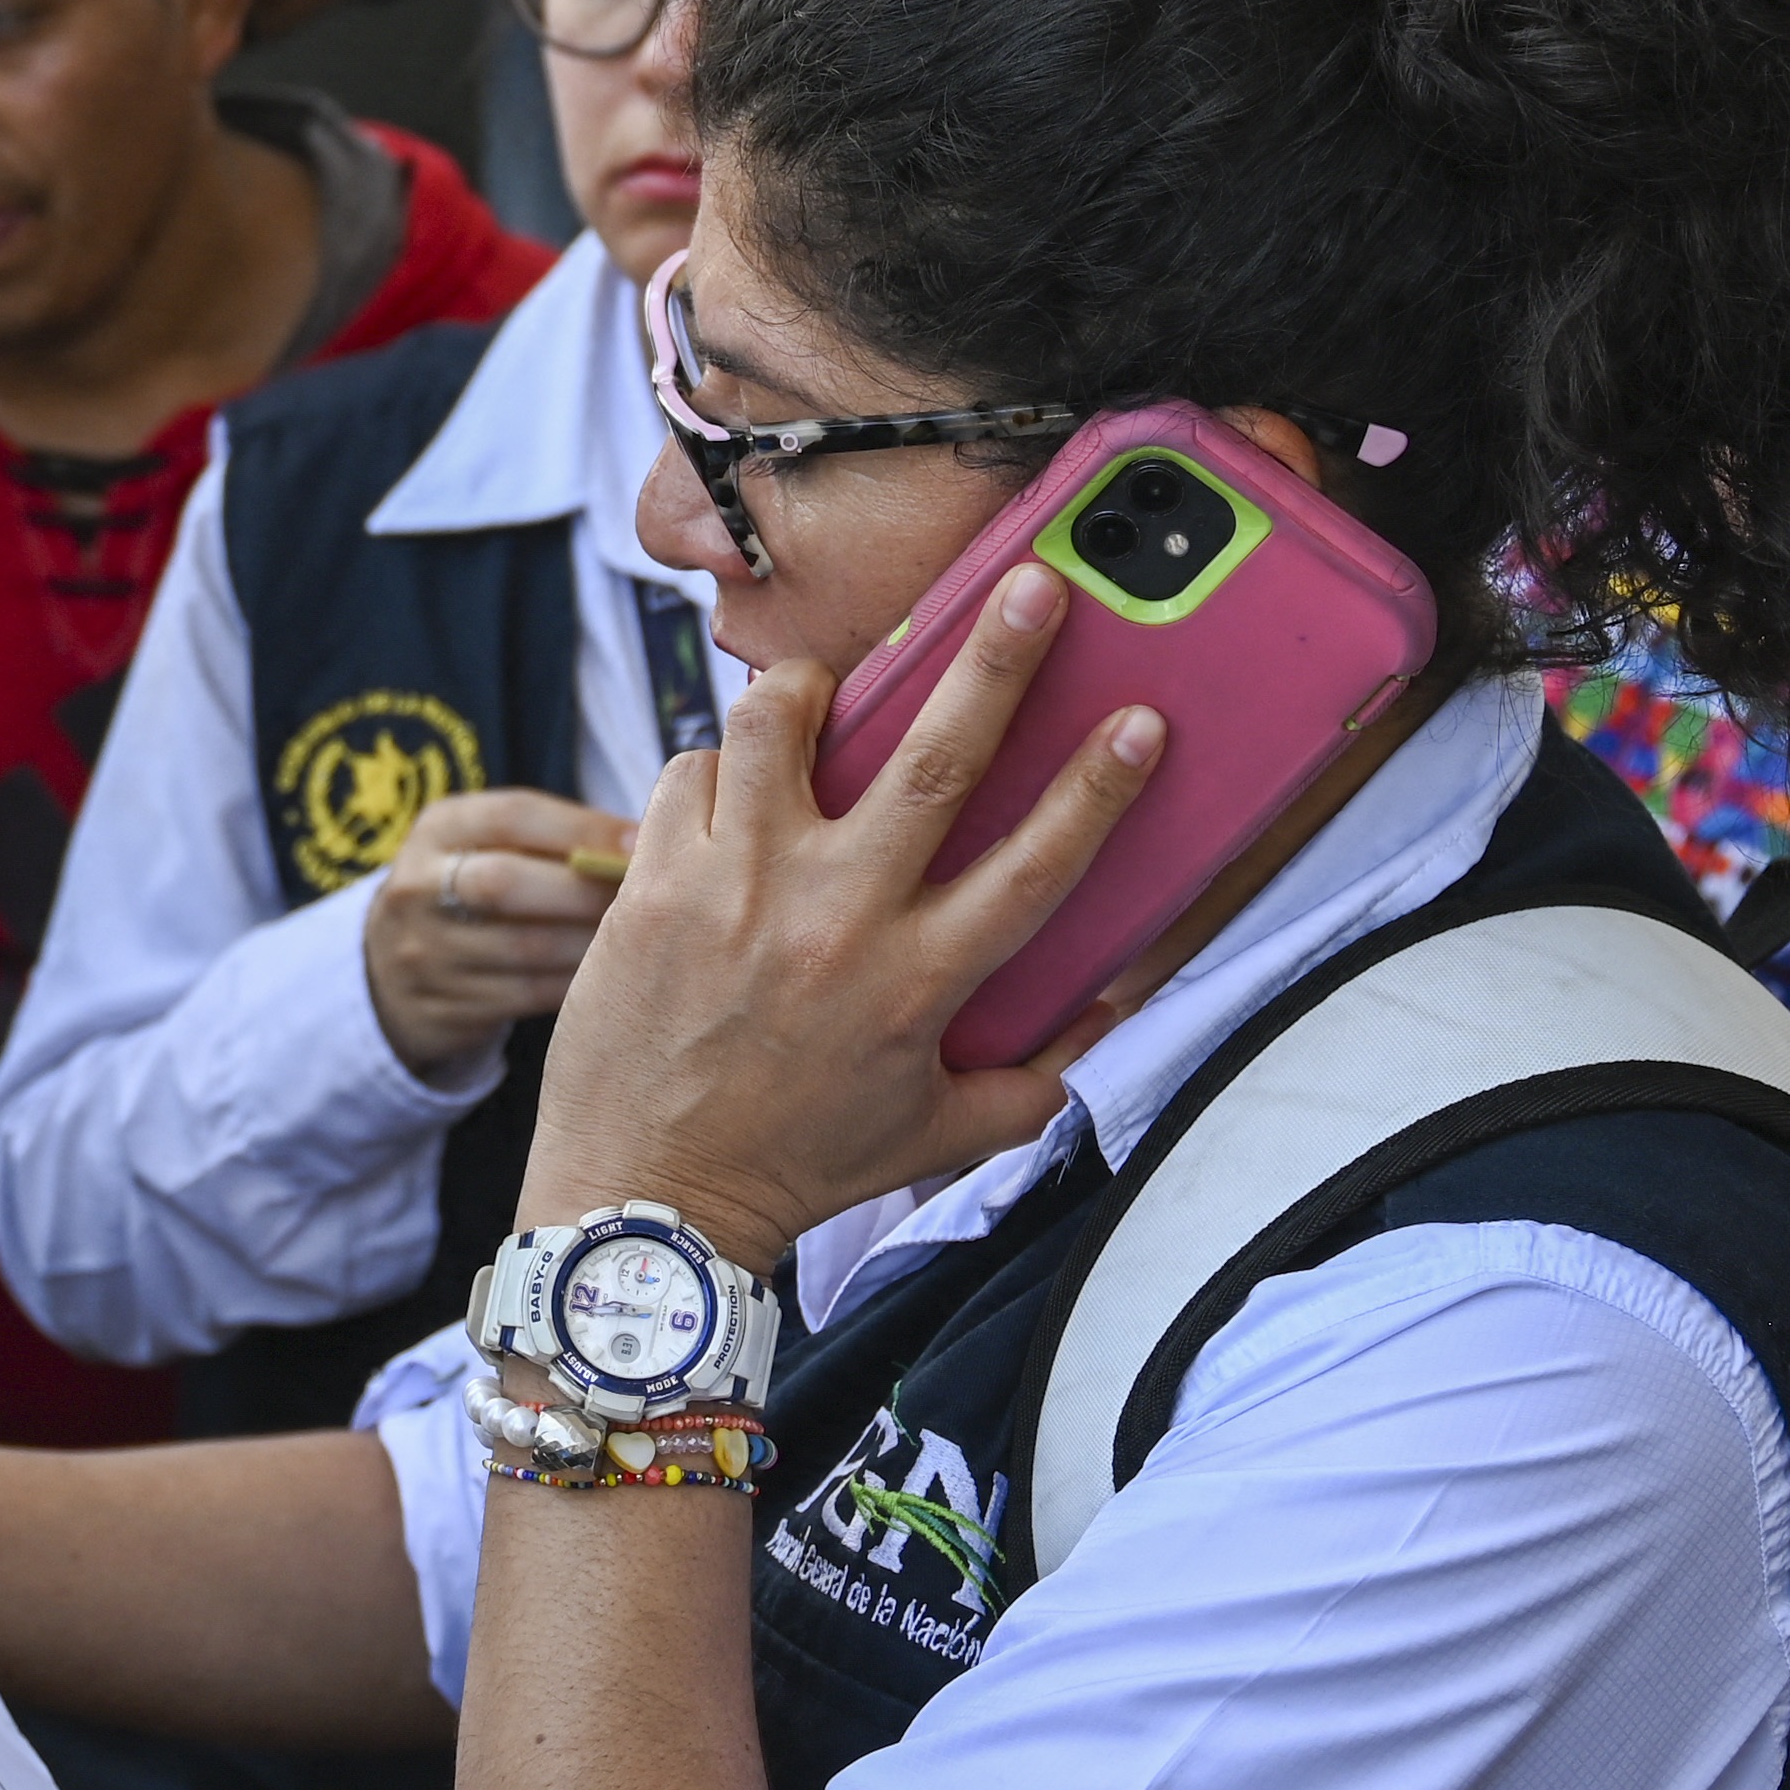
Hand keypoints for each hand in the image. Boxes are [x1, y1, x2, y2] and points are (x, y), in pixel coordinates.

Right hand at [358, 790, 634, 1086]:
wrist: (393, 973)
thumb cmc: (478, 895)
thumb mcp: (490, 849)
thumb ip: (556, 839)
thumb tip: (656, 835)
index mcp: (438, 829)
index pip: (512, 816)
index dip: (583, 828)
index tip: (645, 842)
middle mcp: (418, 887)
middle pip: (505, 884)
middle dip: (584, 891)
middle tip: (651, 900)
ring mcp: (422, 953)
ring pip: (522, 949)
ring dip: (591, 944)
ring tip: (644, 941)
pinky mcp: (440, 1008)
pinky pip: (524, 998)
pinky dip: (576, 986)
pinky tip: (613, 980)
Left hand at [514, 567, 1164, 1266]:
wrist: (650, 1202)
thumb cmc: (794, 1165)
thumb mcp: (936, 1135)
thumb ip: (1031, 1081)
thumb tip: (1105, 1027)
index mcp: (920, 982)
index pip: (1037, 866)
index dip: (1098, 789)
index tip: (1140, 722)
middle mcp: (838, 922)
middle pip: (933, 760)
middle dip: (992, 662)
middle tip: (1031, 587)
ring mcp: (741, 891)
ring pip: (778, 726)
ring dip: (807, 690)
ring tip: (823, 689)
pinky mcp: (656, 882)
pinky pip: (693, 769)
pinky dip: (715, 766)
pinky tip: (729, 795)